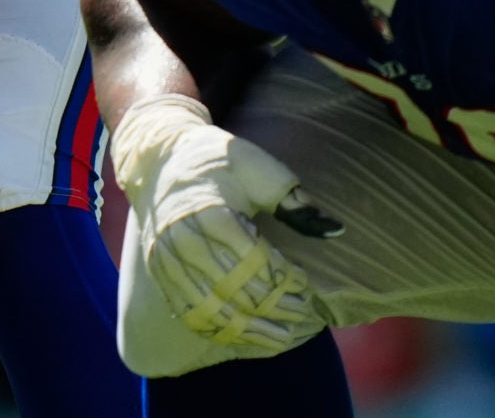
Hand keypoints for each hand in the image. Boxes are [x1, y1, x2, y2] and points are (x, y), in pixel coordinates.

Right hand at [111, 94, 327, 349]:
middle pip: (237, 291)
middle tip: (303, 314)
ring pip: (213, 309)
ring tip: (282, 335)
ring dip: (250, 328)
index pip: (257, 265)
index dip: (287, 281)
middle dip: (275, 309)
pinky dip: (218, 329)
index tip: (308, 286)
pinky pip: (189, 311)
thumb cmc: (218, 161)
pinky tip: (243, 334)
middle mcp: (183, 240)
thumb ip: (296, 202)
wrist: (158, 158)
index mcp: (211, 215)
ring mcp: (166, 258)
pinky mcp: (158, 269)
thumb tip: (337, 230)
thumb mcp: (259, 170)